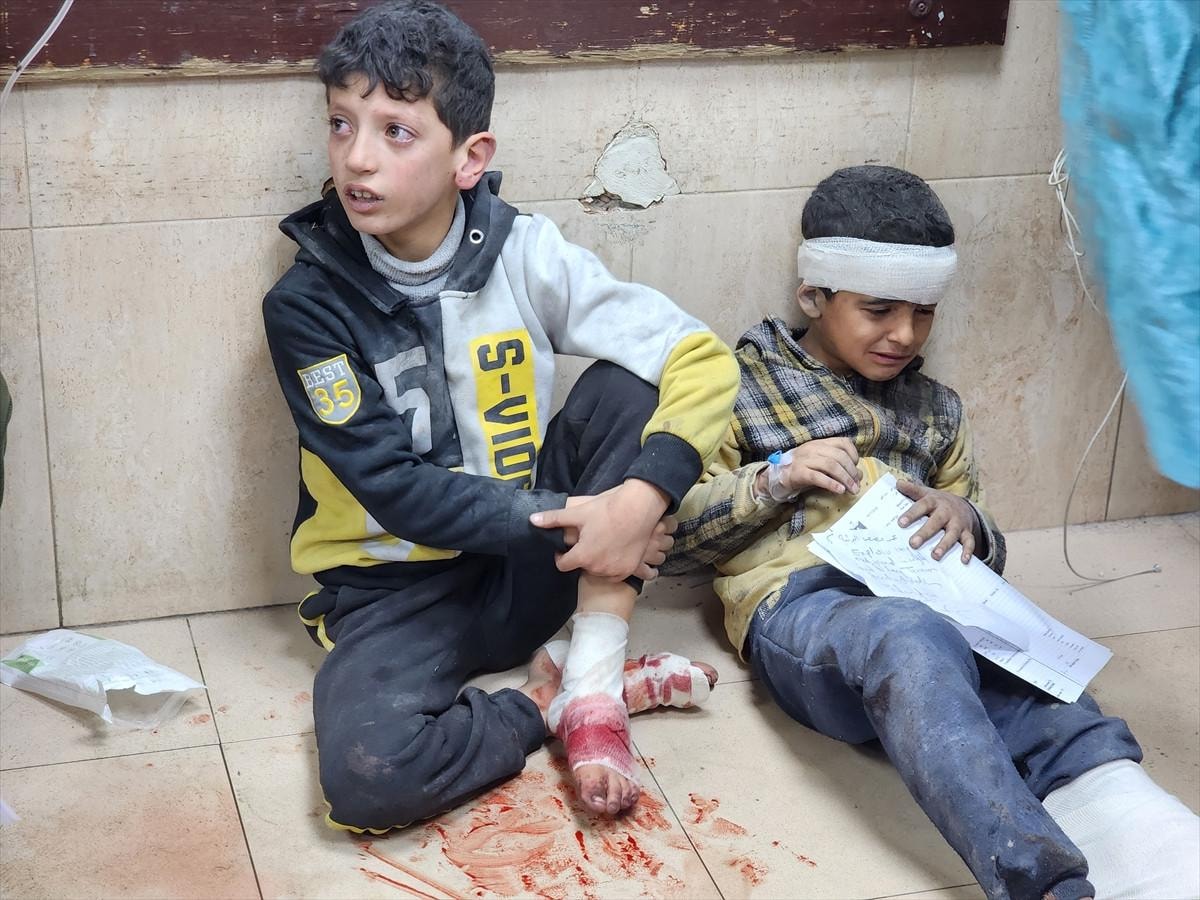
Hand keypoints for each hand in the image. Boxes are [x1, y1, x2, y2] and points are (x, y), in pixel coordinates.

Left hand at [530, 480, 670, 579]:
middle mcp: (598, 568)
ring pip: (598, 571)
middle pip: (582, 567)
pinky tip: (615, 550)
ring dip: (597, 562)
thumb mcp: (578, 513)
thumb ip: (553, 519)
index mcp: (583, 556)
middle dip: (582, 556)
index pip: (563, 565)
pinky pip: (614, 574)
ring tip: (603, 544)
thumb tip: (532, 520)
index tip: (566, 548)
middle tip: (589, 540)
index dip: (561, 556)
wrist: (639, 509)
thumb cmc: (608, 510)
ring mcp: (615, 571)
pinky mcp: (629, 570)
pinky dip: (612, 566)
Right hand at [756, 437, 860, 499]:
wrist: (777, 476)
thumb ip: (839, 468)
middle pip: (839, 456)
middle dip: (851, 472)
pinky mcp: (798, 472)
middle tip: (856, 485)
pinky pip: (817, 476)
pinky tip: (839, 490)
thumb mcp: (821, 465)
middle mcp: (813, 448)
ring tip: (851, 490)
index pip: (843, 442)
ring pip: (830, 465)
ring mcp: (804, 459)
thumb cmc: (802, 470)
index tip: (856, 468)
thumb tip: (858, 475)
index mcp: (820, 443)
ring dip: (844, 479)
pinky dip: (831, 483)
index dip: (853, 455)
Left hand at [896, 480, 980, 562]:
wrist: (964, 505)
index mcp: (934, 501)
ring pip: (952, 534)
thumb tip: (898, 483)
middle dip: (925, 533)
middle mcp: (946, 512)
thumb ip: (912, 490)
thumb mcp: (926, 493)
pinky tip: (963, 560)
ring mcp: (958, 522)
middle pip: (936, 522)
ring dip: (944, 545)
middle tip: (913, 544)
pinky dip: (968, 551)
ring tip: (935, 555)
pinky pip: (969, 542)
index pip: (922, 506)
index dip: (912, 514)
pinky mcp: (967, 532)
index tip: (901, 523)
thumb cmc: (938, 502)